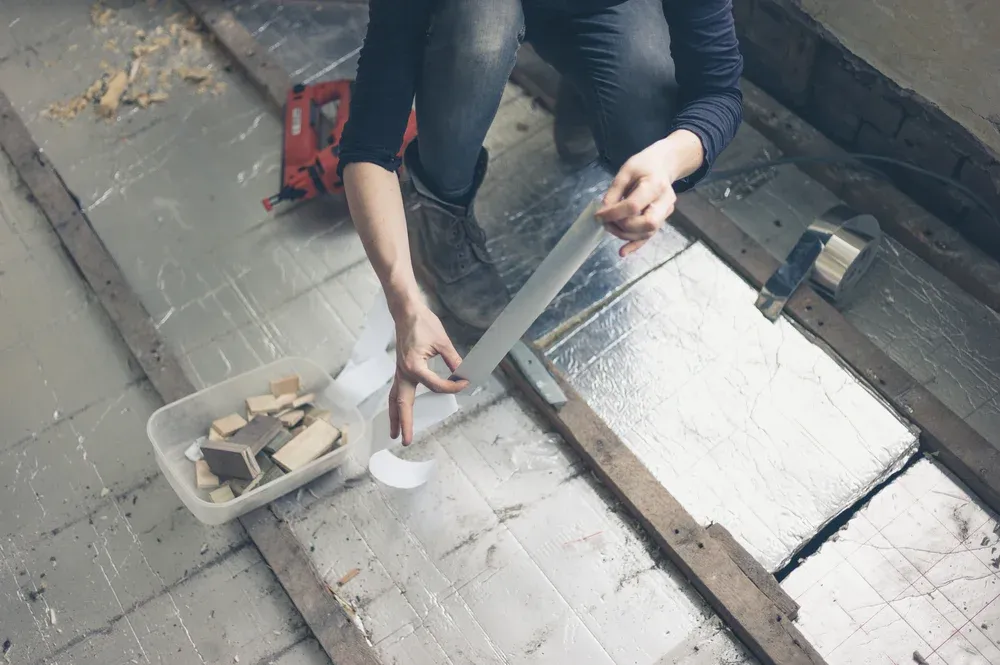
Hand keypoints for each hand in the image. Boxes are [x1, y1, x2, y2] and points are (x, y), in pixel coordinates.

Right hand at [388, 304, 467, 444]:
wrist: (407, 312)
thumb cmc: (423, 324)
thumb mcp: (443, 342)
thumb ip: (453, 360)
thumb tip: (464, 374)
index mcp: (414, 366)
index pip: (435, 385)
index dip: (452, 386)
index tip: (465, 383)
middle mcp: (404, 372)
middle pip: (402, 403)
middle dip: (404, 423)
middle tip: (406, 441)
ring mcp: (400, 372)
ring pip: (395, 399)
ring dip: (395, 417)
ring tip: (393, 433)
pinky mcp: (400, 369)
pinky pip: (396, 390)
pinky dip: (396, 404)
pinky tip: (398, 411)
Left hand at [597, 141, 679, 257]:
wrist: (664, 165)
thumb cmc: (644, 165)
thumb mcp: (626, 171)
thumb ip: (614, 192)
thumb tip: (604, 211)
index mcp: (655, 185)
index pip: (633, 206)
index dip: (613, 214)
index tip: (598, 216)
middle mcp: (664, 201)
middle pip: (646, 224)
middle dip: (622, 227)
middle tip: (606, 221)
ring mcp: (666, 212)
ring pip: (647, 233)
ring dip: (625, 235)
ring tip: (610, 227)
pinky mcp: (662, 219)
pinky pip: (649, 236)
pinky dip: (635, 245)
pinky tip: (622, 252)